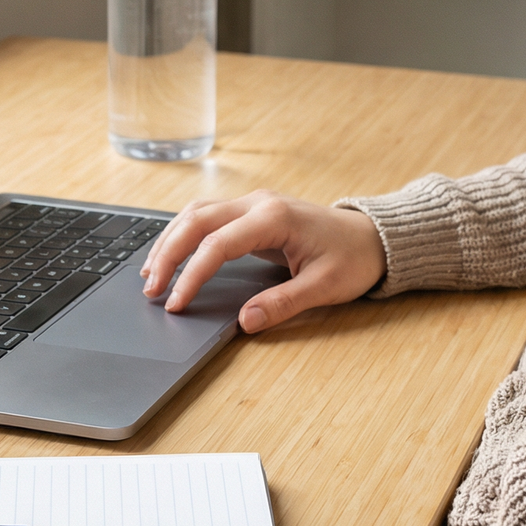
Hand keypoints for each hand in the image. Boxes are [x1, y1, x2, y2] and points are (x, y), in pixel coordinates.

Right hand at [141, 190, 385, 333]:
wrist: (374, 237)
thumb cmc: (353, 259)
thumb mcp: (324, 287)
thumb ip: (283, 304)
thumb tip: (245, 322)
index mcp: (274, 218)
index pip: (218, 245)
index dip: (192, 275)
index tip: (176, 303)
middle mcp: (259, 203)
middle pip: (197, 220)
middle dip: (168, 253)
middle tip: (150, 289)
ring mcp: (254, 203)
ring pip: (197, 212)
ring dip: (171, 240)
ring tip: (151, 274)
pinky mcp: (253, 211)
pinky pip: (208, 216)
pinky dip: (185, 234)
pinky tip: (172, 254)